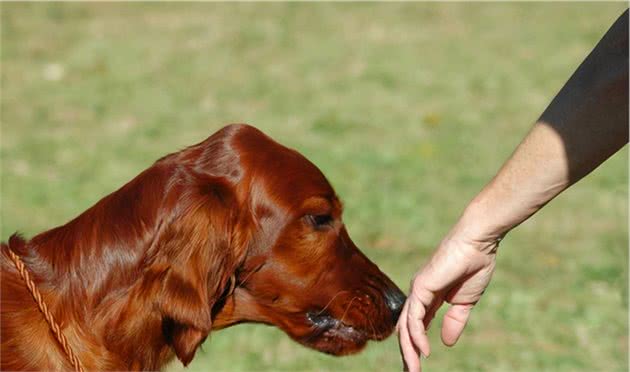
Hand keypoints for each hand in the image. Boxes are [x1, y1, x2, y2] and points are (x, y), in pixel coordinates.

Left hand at [397, 235, 497, 371]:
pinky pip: (414, 316)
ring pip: (406, 326)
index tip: (418, 366)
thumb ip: (455, 321)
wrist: (478, 245)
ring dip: (410, 350)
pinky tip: (423, 350)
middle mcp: (419, 295)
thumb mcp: (465, 302)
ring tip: (414, 369)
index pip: (416, 326)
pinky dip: (417, 335)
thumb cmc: (474, 266)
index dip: (415, 346)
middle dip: (408, 353)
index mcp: (429, 298)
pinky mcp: (421, 286)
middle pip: (406, 329)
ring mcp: (418, 290)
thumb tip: (446, 343)